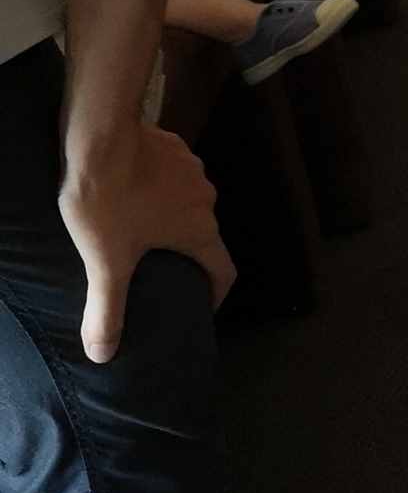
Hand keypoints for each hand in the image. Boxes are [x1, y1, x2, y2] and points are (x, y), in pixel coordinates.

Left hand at [60, 122, 226, 364]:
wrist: (99, 136)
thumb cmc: (108, 201)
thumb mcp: (105, 262)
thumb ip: (106, 310)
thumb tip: (102, 356)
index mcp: (198, 230)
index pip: (223, 270)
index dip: (215, 293)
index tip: (200, 305)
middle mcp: (205, 199)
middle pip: (203, 235)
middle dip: (183, 253)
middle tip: (152, 265)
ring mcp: (193, 168)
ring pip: (187, 202)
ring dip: (169, 216)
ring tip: (135, 224)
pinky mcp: (174, 146)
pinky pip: (173, 174)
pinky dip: (158, 187)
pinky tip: (129, 187)